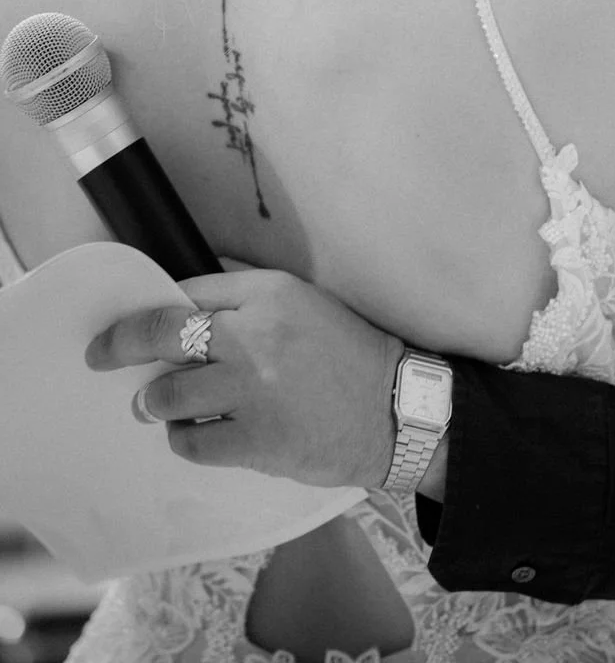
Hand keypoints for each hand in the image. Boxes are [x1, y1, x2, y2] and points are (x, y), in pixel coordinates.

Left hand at [85, 264, 402, 488]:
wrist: (395, 409)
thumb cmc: (350, 353)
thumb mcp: (305, 303)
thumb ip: (249, 297)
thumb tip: (189, 298)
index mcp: (269, 294)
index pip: (186, 292)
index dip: (148, 309)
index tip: (124, 324)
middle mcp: (254, 337)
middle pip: (162, 334)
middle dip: (121, 344)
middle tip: (100, 356)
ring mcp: (252, 392)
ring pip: (168, 393)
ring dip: (157, 401)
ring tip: (161, 404)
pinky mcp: (256, 442)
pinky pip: (191, 442)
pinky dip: (184, 438)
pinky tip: (196, 433)